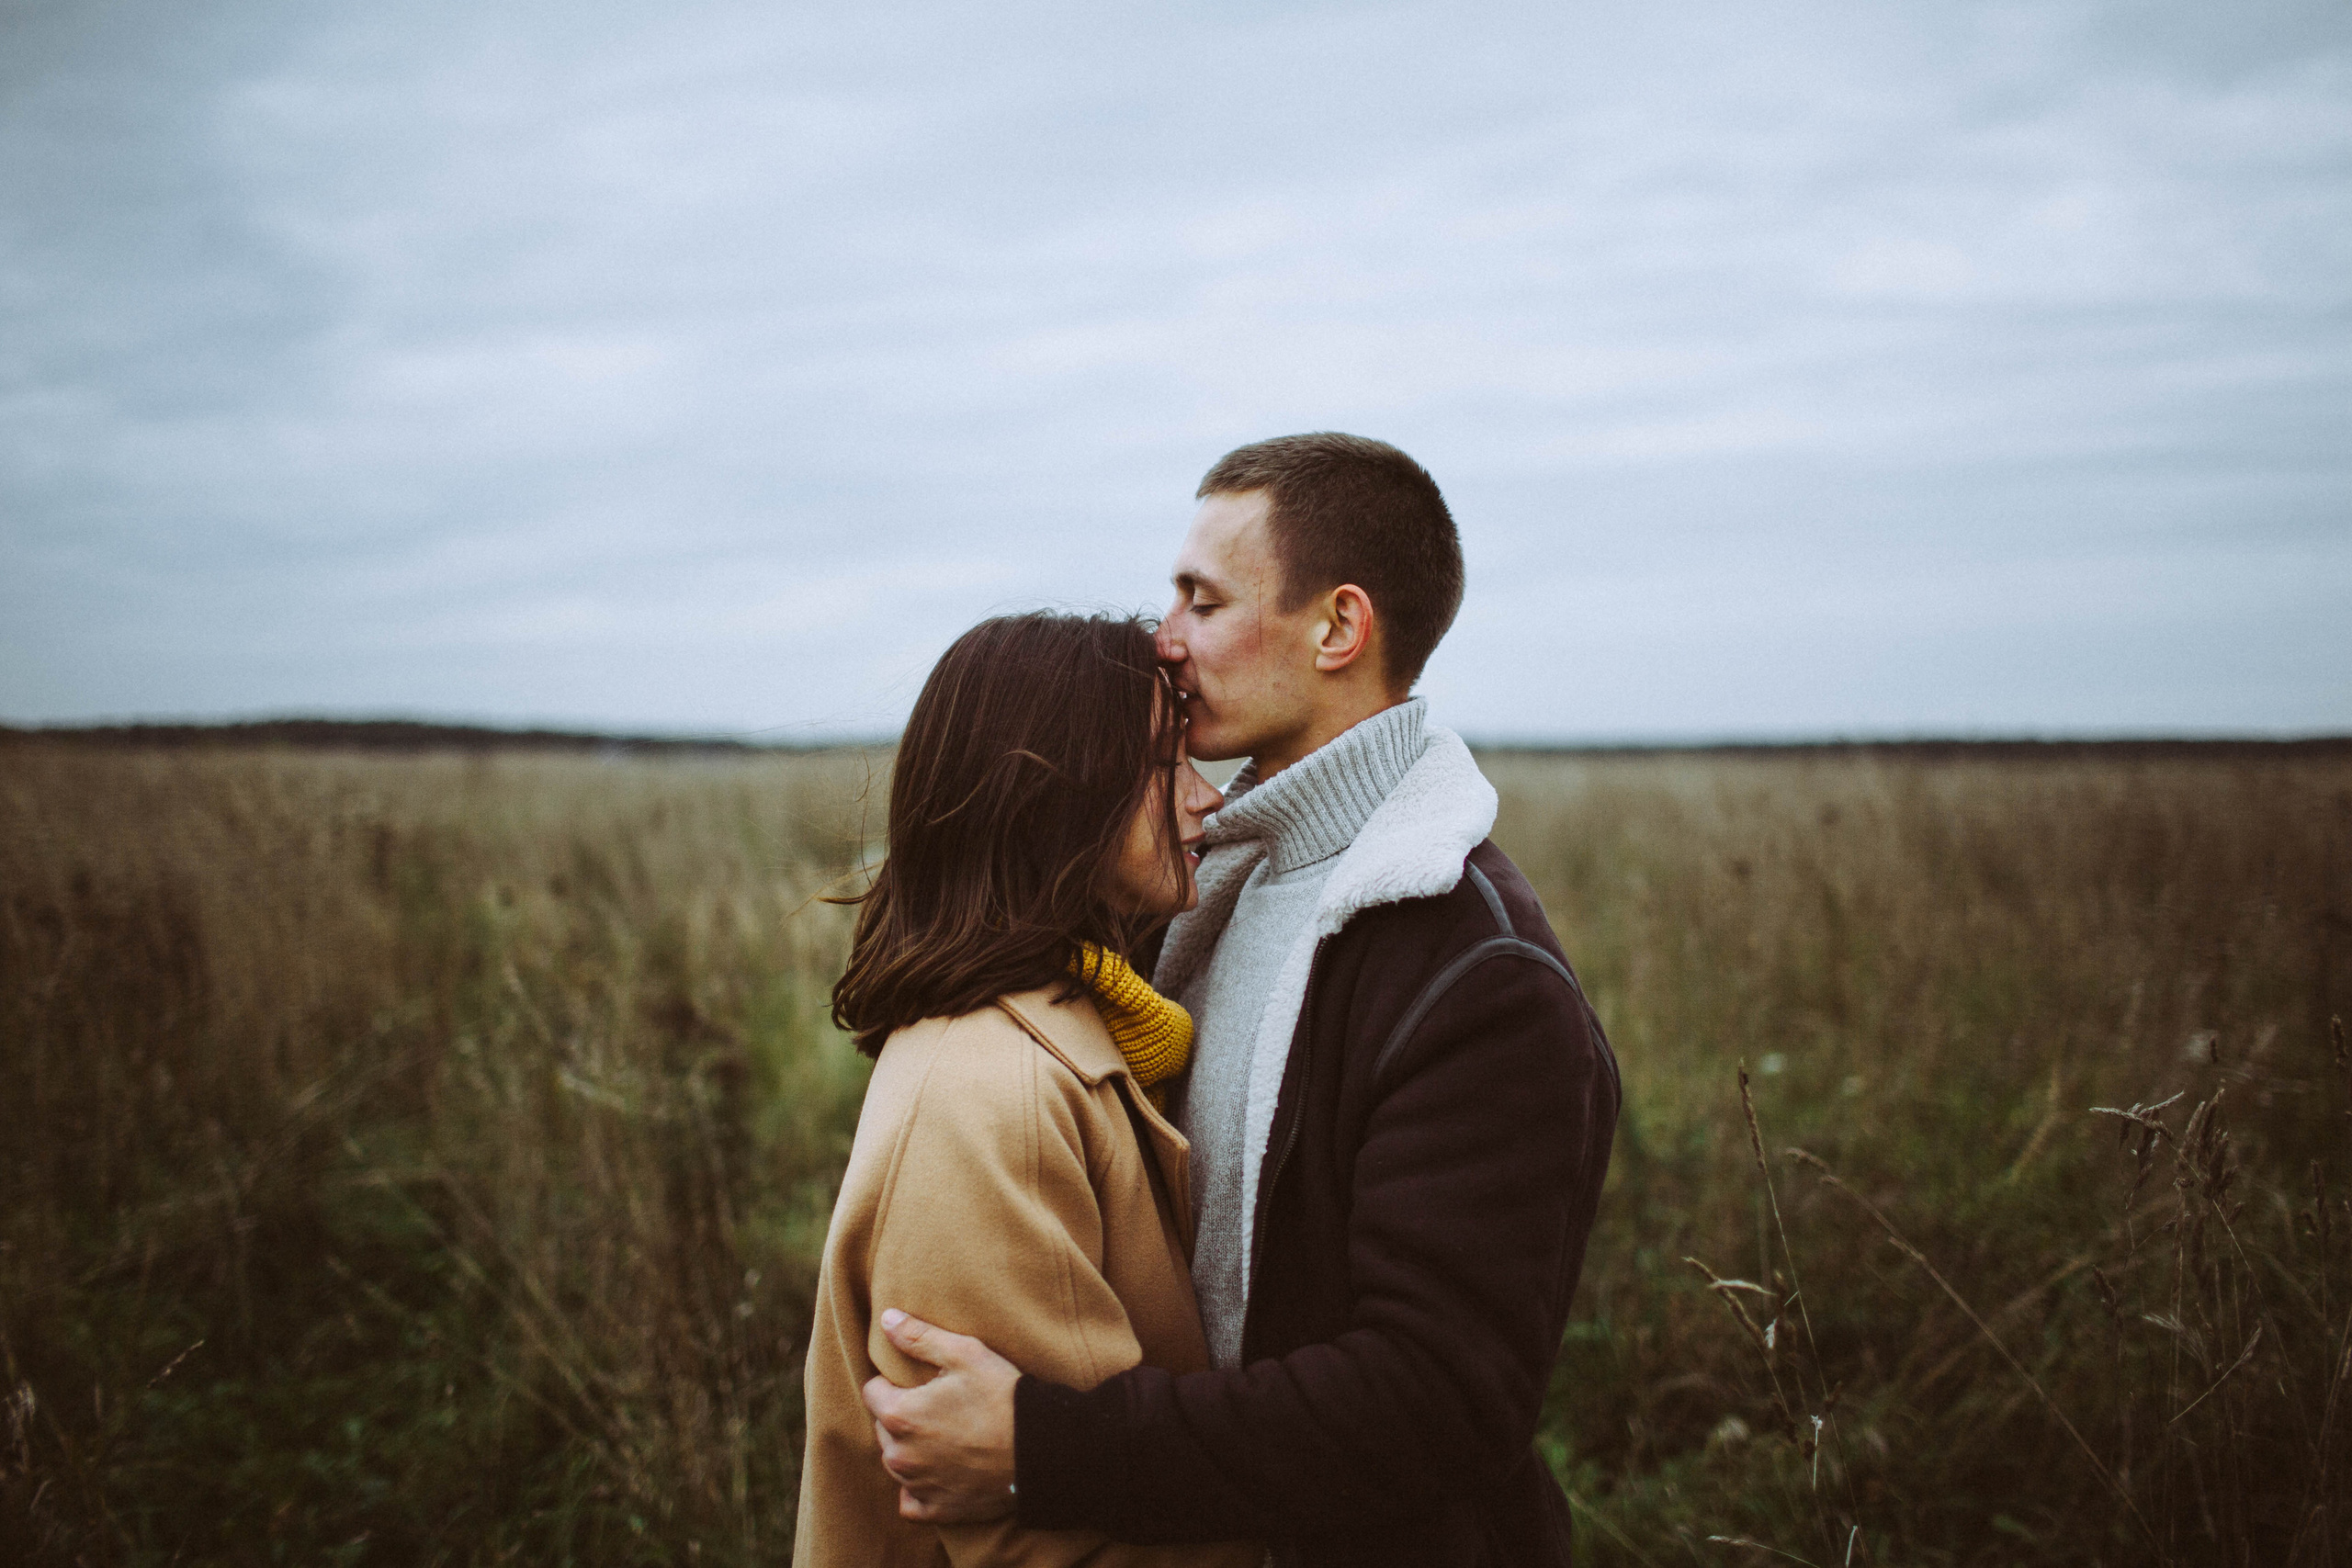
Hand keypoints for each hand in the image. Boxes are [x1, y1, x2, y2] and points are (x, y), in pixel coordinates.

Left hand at [862, 1308, 1021, 1523]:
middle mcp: (900, 1456)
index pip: (873, 1392)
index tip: (920, 1381)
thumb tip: (885, 1319)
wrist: (1040, 1449)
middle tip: (937, 1406)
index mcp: (901, 1415)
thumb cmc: (1002, 1397)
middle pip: (883, 1428)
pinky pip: (911, 1501)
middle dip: (902, 1415)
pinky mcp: (938, 1509)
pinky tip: (938, 1472)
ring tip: (943, 1434)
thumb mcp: (964, 1353)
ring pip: (896, 1463)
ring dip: (910, 1449)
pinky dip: (918, 1489)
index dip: (893, 1382)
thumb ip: (919, 1337)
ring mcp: (918, 1486)